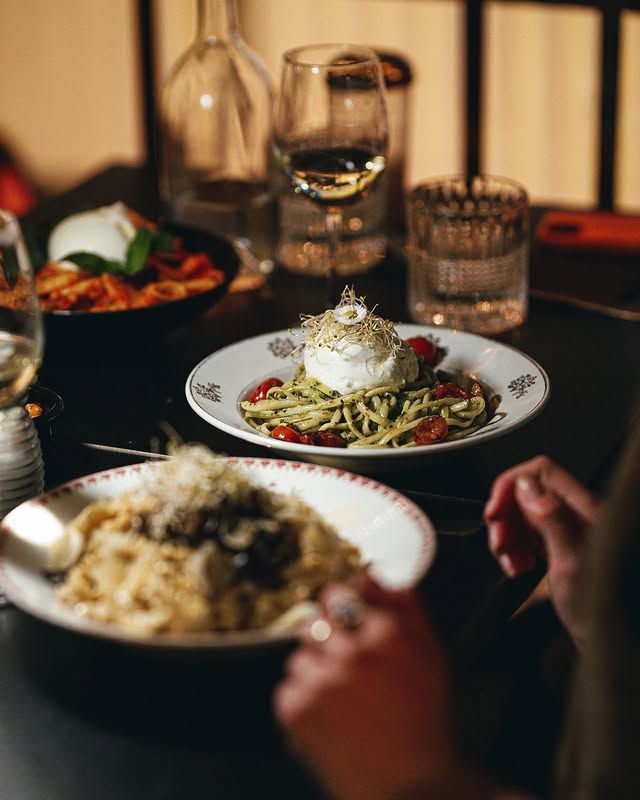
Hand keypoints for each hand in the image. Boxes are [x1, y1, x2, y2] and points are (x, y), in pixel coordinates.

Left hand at [273, 576, 454, 799]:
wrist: (412, 788)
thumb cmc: (425, 718)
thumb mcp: (431, 653)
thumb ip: (404, 604)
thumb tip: (369, 572)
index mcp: (386, 635)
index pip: (339, 594)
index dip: (343, 610)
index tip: (348, 624)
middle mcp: (351, 654)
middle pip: (314, 620)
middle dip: (328, 638)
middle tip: (348, 667)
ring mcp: (321, 683)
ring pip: (299, 655)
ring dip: (316, 671)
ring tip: (343, 699)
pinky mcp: (298, 711)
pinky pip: (288, 686)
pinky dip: (304, 700)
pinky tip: (331, 718)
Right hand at [484, 455, 598, 644]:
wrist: (613, 646)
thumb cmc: (601, 612)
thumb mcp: (571, 564)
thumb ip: (551, 520)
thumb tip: (527, 486)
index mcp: (586, 510)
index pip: (541, 472)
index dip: (511, 486)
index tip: (495, 512)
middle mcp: (579, 516)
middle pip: (529, 493)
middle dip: (506, 515)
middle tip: (500, 543)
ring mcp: (571, 532)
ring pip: (526, 514)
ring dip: (508, 534)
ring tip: (509, 561)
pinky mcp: (563, 548)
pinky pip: (530, 535)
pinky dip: (516, 548)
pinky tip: (518, 566)